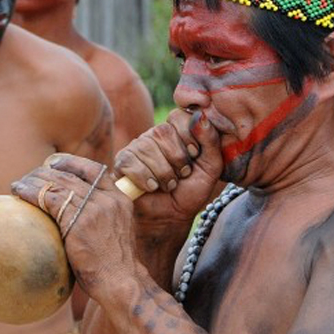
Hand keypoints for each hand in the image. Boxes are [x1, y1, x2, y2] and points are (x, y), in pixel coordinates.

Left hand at [12, 158, 137, 293]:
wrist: (120, 281)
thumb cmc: (113, 263)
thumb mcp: (115, 230)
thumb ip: (100, 215)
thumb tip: (74, 210)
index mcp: (118, 198)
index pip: (93, 169)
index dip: (70, 162)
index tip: (52, 164)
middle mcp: (107, 199)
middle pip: (70, 175)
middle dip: (45, 173)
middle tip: (28, 177)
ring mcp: (94, 209)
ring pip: (57, 184)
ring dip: (33, 182)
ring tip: (18, 185)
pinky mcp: (78, 221)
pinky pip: (49, 199)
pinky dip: (31, 193)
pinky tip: (19, 193)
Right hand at [112, 109, 223, 229]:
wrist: (169, 218)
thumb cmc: (190, 192)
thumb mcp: (210, 168)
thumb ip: (211, 141)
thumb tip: (201, 116)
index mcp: (176, 132)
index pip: (178, 116)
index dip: (188, 136)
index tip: (194, 155)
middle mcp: (154, 135)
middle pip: (162, 132)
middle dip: (177, 159)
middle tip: (181, 175)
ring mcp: (136, 147)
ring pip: (147, 149)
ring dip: (163, 174)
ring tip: (167, 185)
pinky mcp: (121, 162)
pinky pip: (131, 163)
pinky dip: (146, 179)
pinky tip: (151, 187)